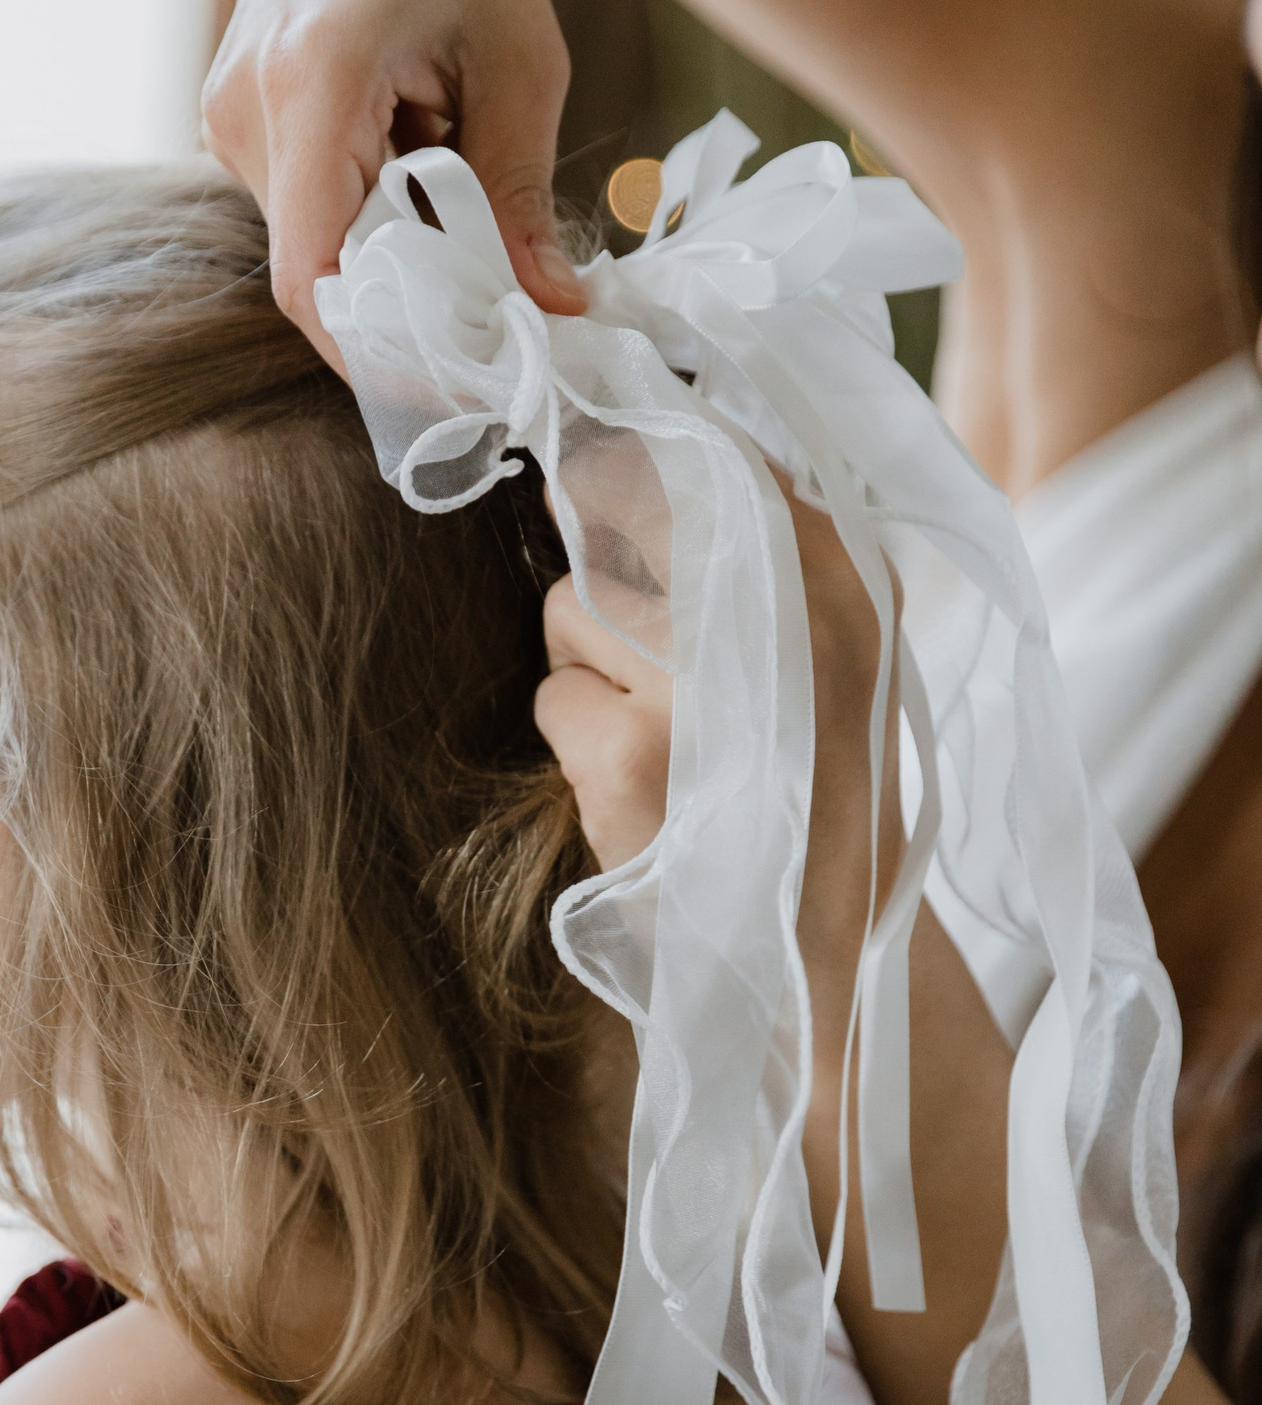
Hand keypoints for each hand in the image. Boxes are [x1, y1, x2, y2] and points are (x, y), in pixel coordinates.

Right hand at [201, 0, 584, 368]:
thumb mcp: (522, 61)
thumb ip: (522, 198)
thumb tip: (555, 314)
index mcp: (311, 82)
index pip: (317, 283)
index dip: (391, 354)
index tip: (476, 377)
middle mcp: (244, 111)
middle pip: (324, 274)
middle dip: (417, 306)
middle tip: (517, 305)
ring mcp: (227, 118)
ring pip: (319, 245)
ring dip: (402, 248)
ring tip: (471, 175)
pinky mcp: (236, 118)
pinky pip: (308, 206)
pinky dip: (376, 209)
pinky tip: (426, 148)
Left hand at [534, 494, 895, 1070]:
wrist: (824, 952)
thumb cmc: (820, 791)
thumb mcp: (842, 652)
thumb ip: (774, 554)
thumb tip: (644, 452)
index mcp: (849, 579)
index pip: (718, 454)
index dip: (643, 460)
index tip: (615, 479)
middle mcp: (786, 613)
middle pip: (627, 503)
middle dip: (602, 552)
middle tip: (628, 623)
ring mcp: (701, 681)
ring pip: (573, 604)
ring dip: (587, 667)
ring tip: (657, 735)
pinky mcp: (629, 751)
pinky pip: (554, 693)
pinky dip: (574, 738)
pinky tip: (634, 785)